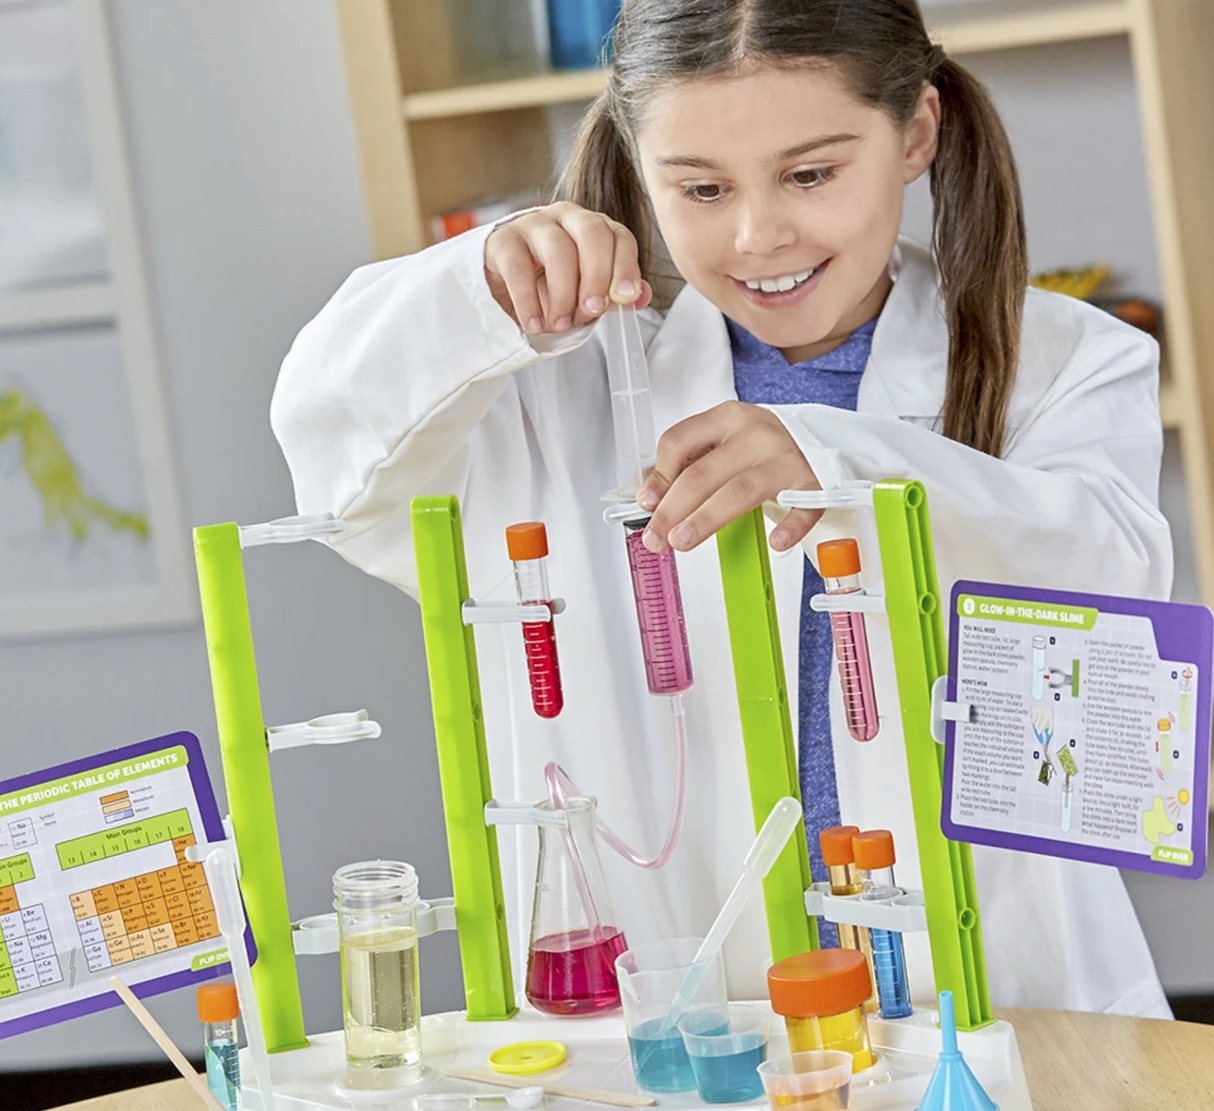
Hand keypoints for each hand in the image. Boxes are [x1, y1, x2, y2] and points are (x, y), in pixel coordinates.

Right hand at [484, 202, 652, 334]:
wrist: (503, 284)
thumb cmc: (551, 285)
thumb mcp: (587, 292)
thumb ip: (614, 293)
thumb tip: (640, 296)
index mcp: (593, 227)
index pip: (618, 236)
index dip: (625, 267)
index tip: (625, 297)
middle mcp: (566, 217)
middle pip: (591, 233)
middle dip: (596, 276)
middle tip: (591, 311)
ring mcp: (533, 224)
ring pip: (558, 249)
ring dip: (563, 293)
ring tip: (561, 324)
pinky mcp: (502, 240)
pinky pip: (519, 267)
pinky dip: (528, 301)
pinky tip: (534, 324)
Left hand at [636, 401, 821, 553]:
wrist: (815, 445)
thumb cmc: (759, 448)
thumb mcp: (722, 443)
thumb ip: (689, 464)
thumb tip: (650, 499)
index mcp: (727, 418)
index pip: (679, 441)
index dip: (658, 475)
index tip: (646, 503)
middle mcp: (755, 435)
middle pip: (703, 473)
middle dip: (672, 509)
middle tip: (656, 537)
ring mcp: (785, 459)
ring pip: (739, 491)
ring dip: (706, 519)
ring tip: (683, 541)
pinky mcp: (812, 484)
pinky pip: (801, 508)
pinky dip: (789, 527)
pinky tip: (775, 542)